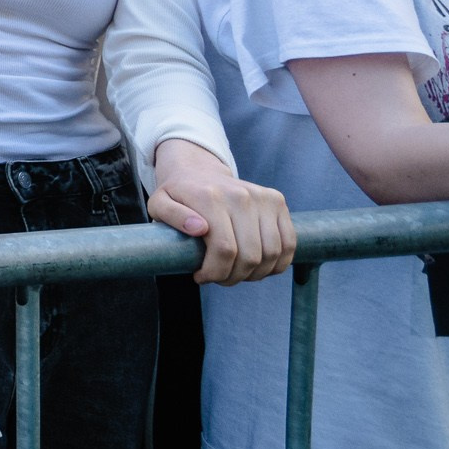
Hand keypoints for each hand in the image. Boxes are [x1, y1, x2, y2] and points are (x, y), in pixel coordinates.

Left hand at [148, 140, 296, 284]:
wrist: (198, 171)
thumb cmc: (177, 195)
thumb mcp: (159, 204)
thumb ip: (172, 216)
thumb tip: (198, 229)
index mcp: (211, 197)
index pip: (224, 250)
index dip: (215, 273)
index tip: (201, 277)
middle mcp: (241, 195)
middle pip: (250, 256)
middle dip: (234, 277)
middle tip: (219, 278)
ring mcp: (263, 197)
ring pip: (272, 253)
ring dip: (255, 273)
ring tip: (237, 272)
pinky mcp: (277, 201)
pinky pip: (288, 243)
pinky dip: (277, 263)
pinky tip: (259, 267)